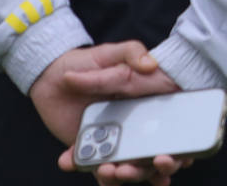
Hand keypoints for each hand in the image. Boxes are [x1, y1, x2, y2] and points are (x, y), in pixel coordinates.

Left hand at [28, 41, 183, 182]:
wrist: (51, 75)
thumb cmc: (88, 61)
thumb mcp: (113, 52)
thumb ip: (133, 53)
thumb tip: (150, 65)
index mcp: (147, 106)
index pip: (169, 133)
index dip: (175, 150)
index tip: (165, 157)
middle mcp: (134, 128)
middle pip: (149, 158)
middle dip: (143, 169)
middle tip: (128, 168)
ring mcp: (113, 141)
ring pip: (125, 168)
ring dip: (119, 176)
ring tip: (106, 169)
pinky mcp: (91, 151)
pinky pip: (96, 169)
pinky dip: (91, 173)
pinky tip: (76, 163)